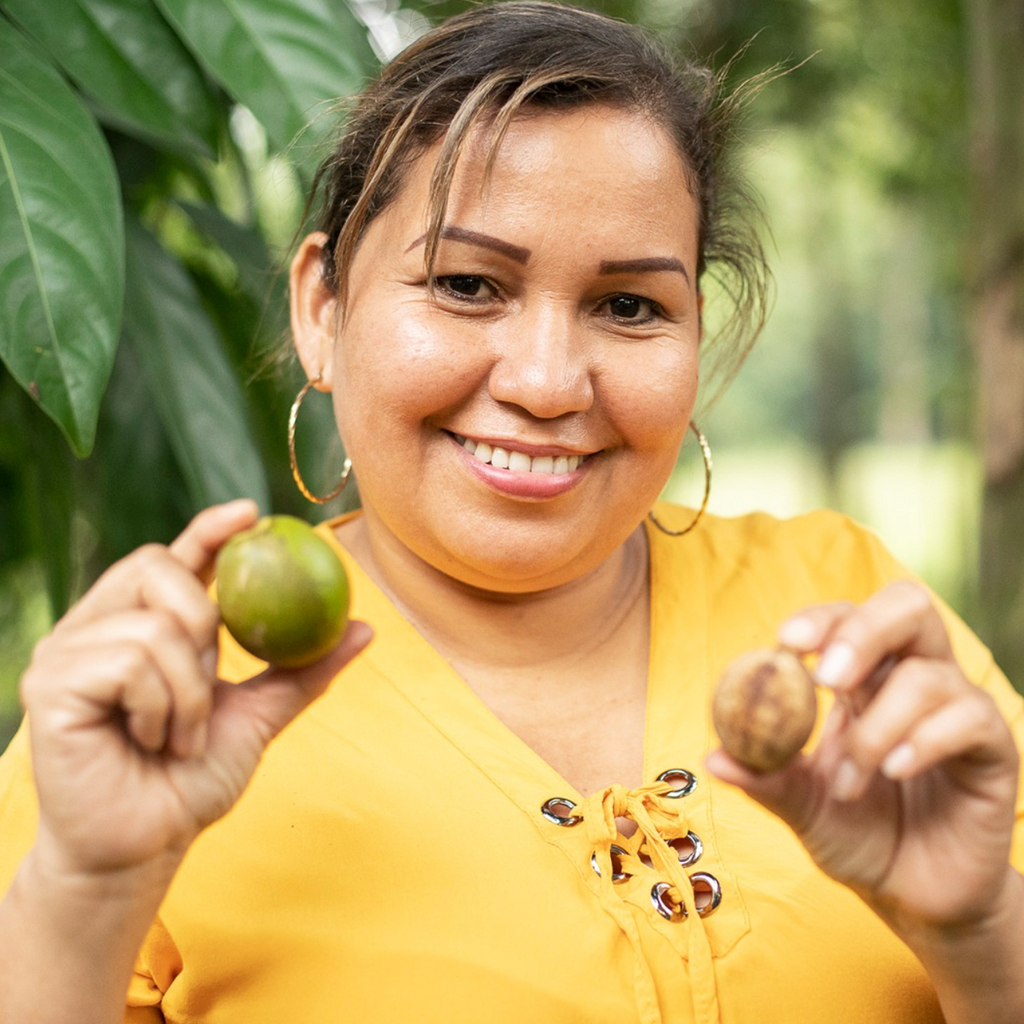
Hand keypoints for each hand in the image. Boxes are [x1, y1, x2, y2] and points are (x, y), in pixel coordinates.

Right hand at [19, 501, 371, 881]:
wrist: (147, 846)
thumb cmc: (191, 781)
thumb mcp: (259, 716)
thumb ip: (302, 670)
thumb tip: (364, 626)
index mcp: (144, 623)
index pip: (175, 557)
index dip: (209, 529)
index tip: (253, 512)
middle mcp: (99, 626)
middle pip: (157, 566)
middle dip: (205, 624)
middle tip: (209, 680)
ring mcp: (67, 651)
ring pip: (154, 625)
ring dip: (190, 691)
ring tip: (179, 736)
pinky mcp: (50, 683)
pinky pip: (129, 662)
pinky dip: (161, 707)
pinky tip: (149, 740)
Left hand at [707, 581, 1018, 930]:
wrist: (912, 896)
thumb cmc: (855, 835)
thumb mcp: (801, 806)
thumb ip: (765, 779)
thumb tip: (713, 755)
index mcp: (862, 679)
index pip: (847, 618)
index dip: (821, 619)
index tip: (786, 641)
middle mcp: (912, 679)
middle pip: (907, 609)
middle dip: (863, 631)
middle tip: (825, 678)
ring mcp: (957, 708)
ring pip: (929, 676)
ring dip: (878, 729)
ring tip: (849, 783)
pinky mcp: (993, 747)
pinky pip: (971, 716)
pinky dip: (926, 739)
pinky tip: (896, 771)